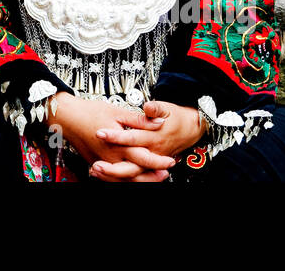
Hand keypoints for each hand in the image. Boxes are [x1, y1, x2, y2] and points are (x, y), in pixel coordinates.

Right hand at [48, 94, 175, 181]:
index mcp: (118, 144)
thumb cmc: (90, 112)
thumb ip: (139, 120)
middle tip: (165, 174)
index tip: (170, 160)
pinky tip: (132, 178)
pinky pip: (113, 178)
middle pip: (136, 173)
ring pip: (124, 179)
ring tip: (153, 178)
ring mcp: (103, 163)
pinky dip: (124, 180)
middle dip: (152, 176)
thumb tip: (158, 122)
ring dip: (140, 180)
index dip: (158, 161)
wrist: (67, 117)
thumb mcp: (117, 111)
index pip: (143, 158)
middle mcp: (111, 157)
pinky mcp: (97, 163)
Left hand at [90, 100, 207, 180]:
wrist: (189, 129)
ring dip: (113, 174)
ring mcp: (151, 162)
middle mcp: (152, 152)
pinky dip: (119, 177)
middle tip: (96, 164)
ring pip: (132, 174)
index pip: (132, 138)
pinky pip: (134, 177)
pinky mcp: (149, 166)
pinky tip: (104, 174)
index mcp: (154, 137)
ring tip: (95, 170)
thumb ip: (156, 108)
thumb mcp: (167, 108)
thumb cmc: (175, 118)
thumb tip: (148, 106)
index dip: (115, 136)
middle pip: (131, 164)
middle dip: (112, 167)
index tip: (99, 132)